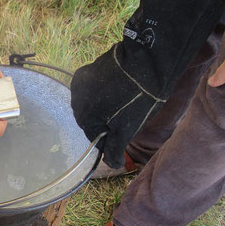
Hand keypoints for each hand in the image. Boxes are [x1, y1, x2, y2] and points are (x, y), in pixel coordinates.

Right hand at [71, 0, 224, 168]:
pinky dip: (106, 92)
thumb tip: (112, 165)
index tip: (125, 135)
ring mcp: (83, 80)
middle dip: (107, 121)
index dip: (111, 139)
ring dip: (107, 107)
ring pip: (94, 103)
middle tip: (129, 118)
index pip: (94, 136)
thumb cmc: (137, 100)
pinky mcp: (91, 67)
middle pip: (92, 119)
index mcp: (81, 115)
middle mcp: (76, 98)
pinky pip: (96, 88)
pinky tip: (122, 89)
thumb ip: (115, 149)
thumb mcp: (127, 130)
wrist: (148, 60)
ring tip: (128, 102)